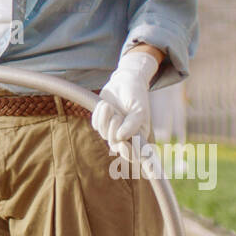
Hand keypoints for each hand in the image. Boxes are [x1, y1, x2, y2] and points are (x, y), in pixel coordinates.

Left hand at [91, 50, 158, 164]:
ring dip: (105, 119)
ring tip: (109, 106)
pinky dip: (98, 114)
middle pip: (114, 144)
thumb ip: (132, 125)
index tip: (122, 143)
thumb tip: (120, 138)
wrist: (124, 81)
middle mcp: (126, 136)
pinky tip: (105, 105)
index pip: (135, 155)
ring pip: (103, 134)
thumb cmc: (136, 95)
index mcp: (139, 136)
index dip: (128, 153)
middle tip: (117, 115)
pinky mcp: (102, 122)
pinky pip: (95, 124)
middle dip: (113, 128)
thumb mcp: (139, 109)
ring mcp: (112, 130)